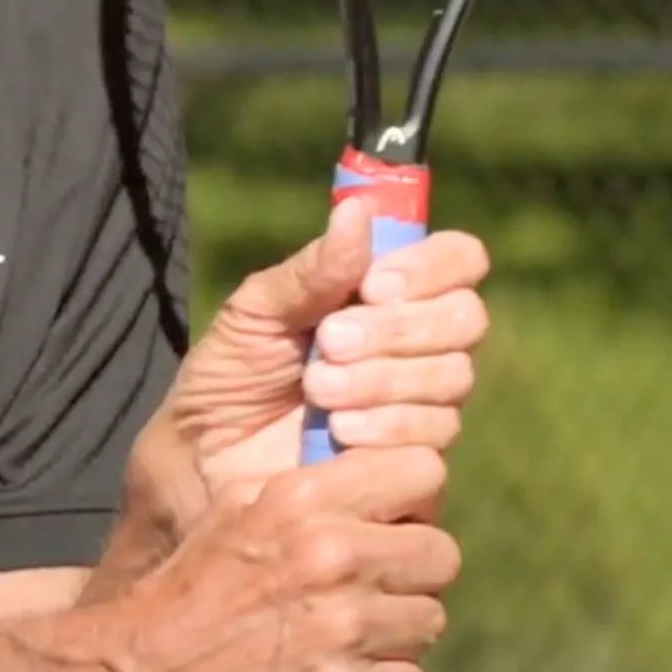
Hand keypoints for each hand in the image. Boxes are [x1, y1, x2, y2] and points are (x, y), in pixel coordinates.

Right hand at [88, 446, 460, 671]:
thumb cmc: (188, 590)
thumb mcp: (236, 511)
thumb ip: (311, 494)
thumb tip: (385, 485)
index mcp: (302, 499)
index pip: (422, 471)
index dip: (411, 499)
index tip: (388, 519)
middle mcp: (332, 555)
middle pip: (441, 553)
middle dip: (414, 572)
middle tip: (374, 587)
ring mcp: (343, 627)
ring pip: (430, 619)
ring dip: (398, 632)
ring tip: (348, 635)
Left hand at [162, 195, 489, 505]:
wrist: (206, 461)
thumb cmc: (230, 376)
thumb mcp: (255, 313)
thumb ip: (312, 271)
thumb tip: (358, 210)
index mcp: (388, 295)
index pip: (459, 260)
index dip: (430, 268)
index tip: (372, 285)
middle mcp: (419, 345)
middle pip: (465, 319)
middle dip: (396, 330)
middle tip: (329, 342)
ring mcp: (425, 404)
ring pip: (452, 378)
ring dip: (380, 380)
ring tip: (316, 388)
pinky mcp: (416, 461)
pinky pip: (435, 437)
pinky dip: (384, 428)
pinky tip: (338, 431)